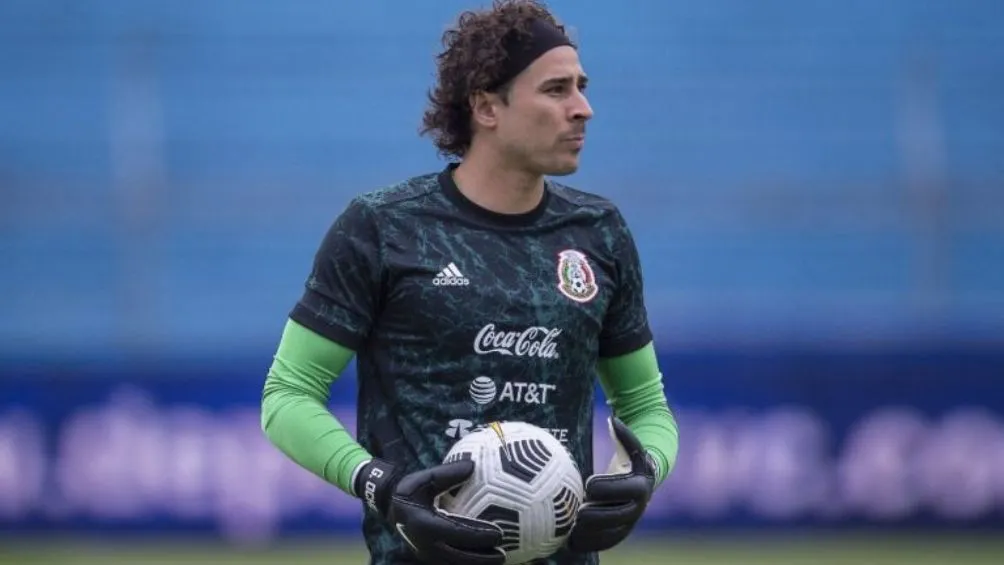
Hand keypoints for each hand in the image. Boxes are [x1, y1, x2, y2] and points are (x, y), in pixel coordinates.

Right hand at [354, 458, 505, 564]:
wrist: (389, 508)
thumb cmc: (409, 491)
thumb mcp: (423, 479)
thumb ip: (447, 473)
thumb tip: (472, 465)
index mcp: (425, 524)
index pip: (458, 533)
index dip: (479, 536)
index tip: (499, 534)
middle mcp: (426, 544)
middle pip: (460, 557)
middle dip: (482, 558)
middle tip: (503, 553)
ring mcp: (426, 554)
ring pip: (456, 564)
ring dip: (477, 563)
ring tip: (499, 560)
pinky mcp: (428, 558)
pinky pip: (451, 563)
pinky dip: (467, 562)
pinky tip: (484, 559)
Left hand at [567, 417, 655, 552]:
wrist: (640, 482)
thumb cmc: (628, 461)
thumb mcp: (629, 447)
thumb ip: (624, 435)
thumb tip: (613, 419)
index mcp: (641, 485)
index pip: (627, 489)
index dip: (609, 487)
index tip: (588, 483)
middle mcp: (639, 507)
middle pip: (620, 516)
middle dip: (599, 515)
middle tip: (578, 511)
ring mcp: (629, 523)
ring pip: (613, 533)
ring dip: (593, 534)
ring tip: (571, 529)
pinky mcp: (618, 533)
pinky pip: (605, 543)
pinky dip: (589, 544)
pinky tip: (569, 542)